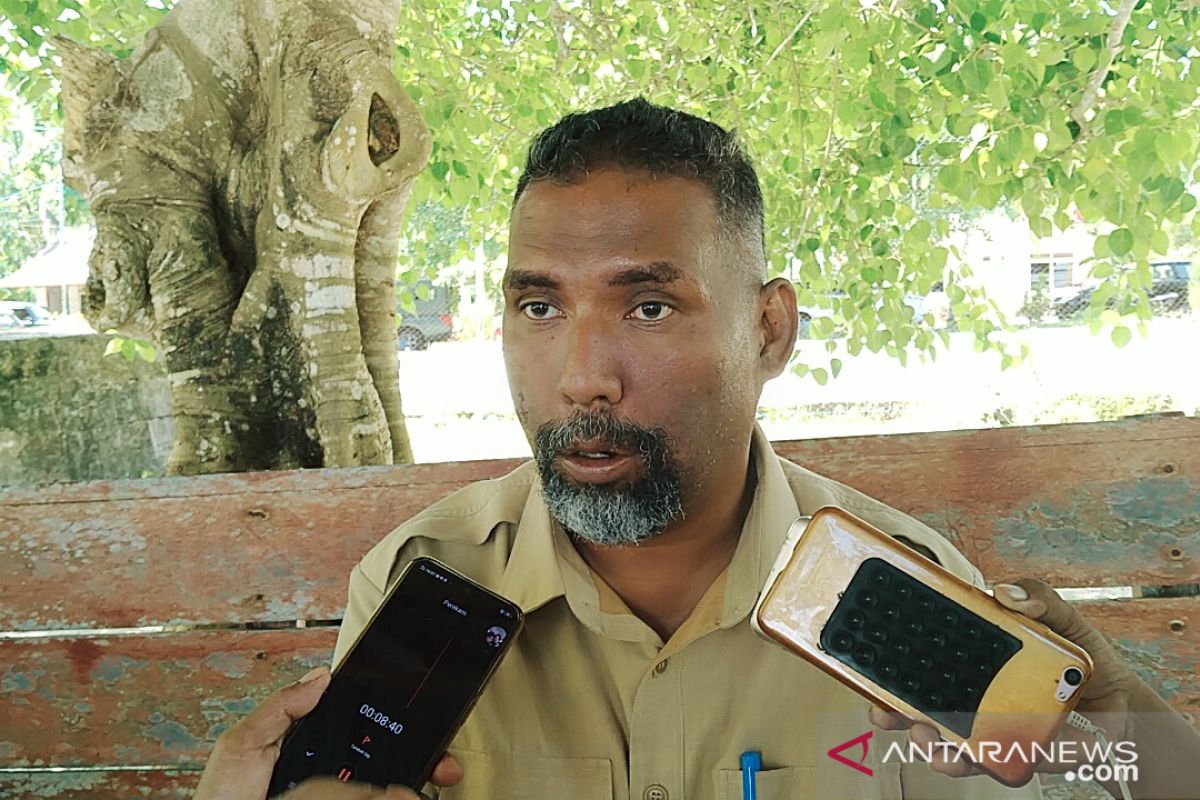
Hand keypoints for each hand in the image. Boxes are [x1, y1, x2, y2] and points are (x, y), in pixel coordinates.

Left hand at [195, 667, 463, 799]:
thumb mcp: (242, 747)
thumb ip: (279, 710)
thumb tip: (320, 677)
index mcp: (316, 755)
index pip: (367, 736)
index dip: (401, 728)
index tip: (428, 723)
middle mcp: (334, 781)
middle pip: (390, 765)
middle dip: (425, 760)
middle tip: (445, 766)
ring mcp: (342, 795)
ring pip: (391, 787)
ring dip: (415, 781)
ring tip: (430, 784)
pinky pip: (376, 797)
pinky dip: (397, 793)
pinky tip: (410, 794)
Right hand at [868, 578, 1140, 778]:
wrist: (1124, 705)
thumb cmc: (1083, 655)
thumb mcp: (1061, 615)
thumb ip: (1037, 596)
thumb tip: (1003, 594)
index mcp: (973, 656)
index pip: (922, 657)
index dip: (890, 661)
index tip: (868, 661)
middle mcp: (971, 694)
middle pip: (918, 704)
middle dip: (893, 712)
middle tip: (885, 712)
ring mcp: (988, 727)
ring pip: (944, 741)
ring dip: (929, 745)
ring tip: (930, 740)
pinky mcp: (1014, 754)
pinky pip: (988, 763)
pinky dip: (978, 762)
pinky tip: (976, 755)